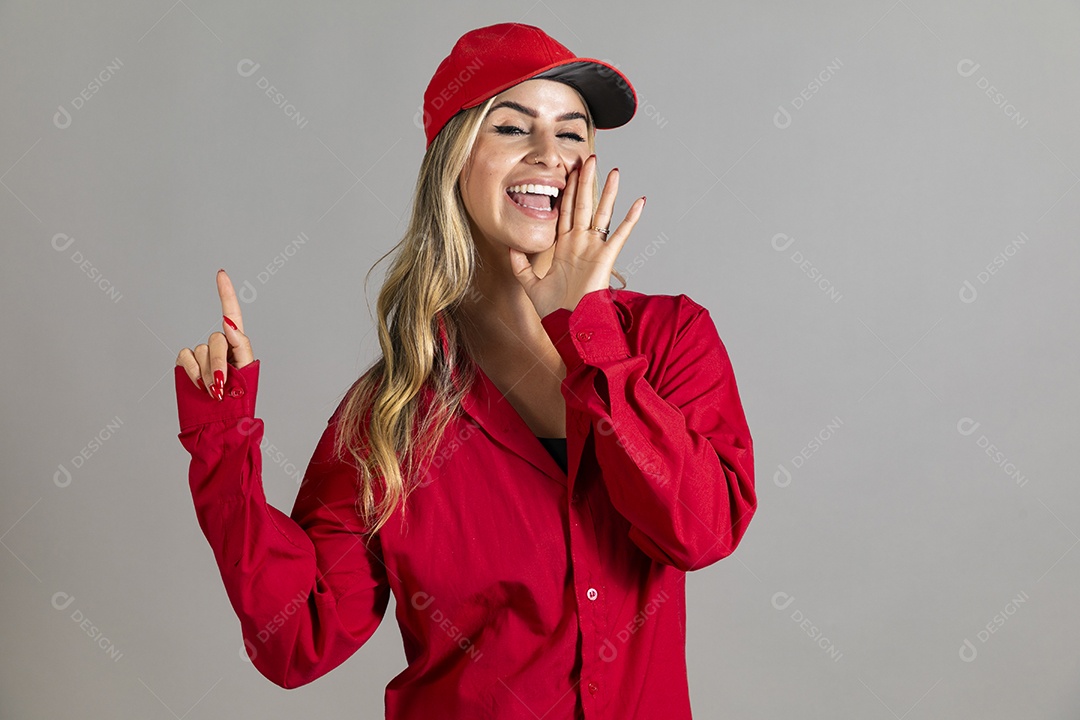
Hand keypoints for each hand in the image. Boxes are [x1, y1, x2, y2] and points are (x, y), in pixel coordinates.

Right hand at [175, 269, 254, 399]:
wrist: (220, 420)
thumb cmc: (239, 398)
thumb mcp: (248, 372)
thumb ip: (241, 346)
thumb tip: (229, 324)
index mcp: (237, 345)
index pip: (231, 314)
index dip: (226, 294)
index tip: (220, 273)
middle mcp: (219, 345)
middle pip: (216, 339)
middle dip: (220, 363)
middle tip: (222, 385)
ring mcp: (202, 355)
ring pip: (201, 351)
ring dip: (209, 373)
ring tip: (215, 391)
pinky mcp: (187, 363)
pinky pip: (186, 357)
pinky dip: (193, 371)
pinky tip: (200, 385)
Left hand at [508, 154, 644, 318]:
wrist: (569, 327)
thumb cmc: (554, 310)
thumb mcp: (530, 284)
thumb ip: (520, 264)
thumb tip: (510, 247)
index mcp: (564, 246)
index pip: (565, 211)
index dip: (566, 190)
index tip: (569, 170)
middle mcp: (580, 244)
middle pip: (582, 205)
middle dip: (585, 181)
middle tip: (590, 159)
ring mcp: (593, 249)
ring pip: (601, 213)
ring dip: (607, 192)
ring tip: (613, 171)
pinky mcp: (605, 257)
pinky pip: (620, 234)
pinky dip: (631, 218)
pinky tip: (639, 201)